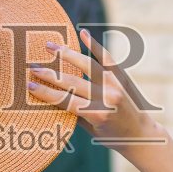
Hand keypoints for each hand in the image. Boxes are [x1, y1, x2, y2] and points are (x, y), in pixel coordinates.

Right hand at [26, 28, 162, 148]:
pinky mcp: (122, 77)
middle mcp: (107, 97)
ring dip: (66, 54)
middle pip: (72, 82)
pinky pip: (107, 58)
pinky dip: (94, 45)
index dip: (45, 92)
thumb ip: (73, 114)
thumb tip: (50, 99)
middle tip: (32, 66)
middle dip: (49, 74)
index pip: (65, 100)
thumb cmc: (114, 137)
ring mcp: (116, 85)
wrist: (143, 135)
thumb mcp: (91, 130)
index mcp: (97, 114)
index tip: (29, 85)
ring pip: (87, 65)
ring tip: (49, 46)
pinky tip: (82, 33)